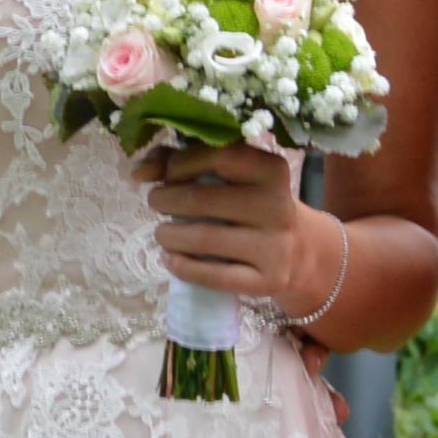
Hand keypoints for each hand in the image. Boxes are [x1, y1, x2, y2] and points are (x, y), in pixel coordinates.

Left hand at [133, 141, 321, 305]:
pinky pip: (213, 276)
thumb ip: (184, 161)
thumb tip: (139, 170)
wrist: (298, 251)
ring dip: (167, 235)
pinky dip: (182, 267)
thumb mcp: (232, 176)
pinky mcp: (268, 280)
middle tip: (156, 202)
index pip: (216, 156)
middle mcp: (277, 205)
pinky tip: (171, 260)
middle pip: (201, 200)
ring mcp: (275, 246)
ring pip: (203, 239)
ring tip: (162, 233)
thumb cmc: (251, 203)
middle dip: (165, 200)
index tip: (165, 175)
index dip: (179, 165)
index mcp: (270, 169)